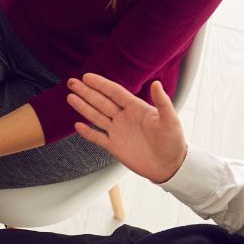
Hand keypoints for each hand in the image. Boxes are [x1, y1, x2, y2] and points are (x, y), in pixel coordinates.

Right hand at [67, 74, 186, 183]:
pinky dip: (87, 132)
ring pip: (96, 117)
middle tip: (72, 82)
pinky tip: (77, 126)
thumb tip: (156, 83)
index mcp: (136, 109)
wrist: (169, 166)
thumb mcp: (170, 121)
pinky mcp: (115, 146)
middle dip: (86, 92)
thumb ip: (162, 102)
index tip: (87, 77)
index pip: (115, 93)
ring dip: (83, 107)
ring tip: (70, 97)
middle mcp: (125, 118)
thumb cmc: (173, 142)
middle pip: (101, 102)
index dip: (101, 84)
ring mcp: (118, 132)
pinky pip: (97, 137)